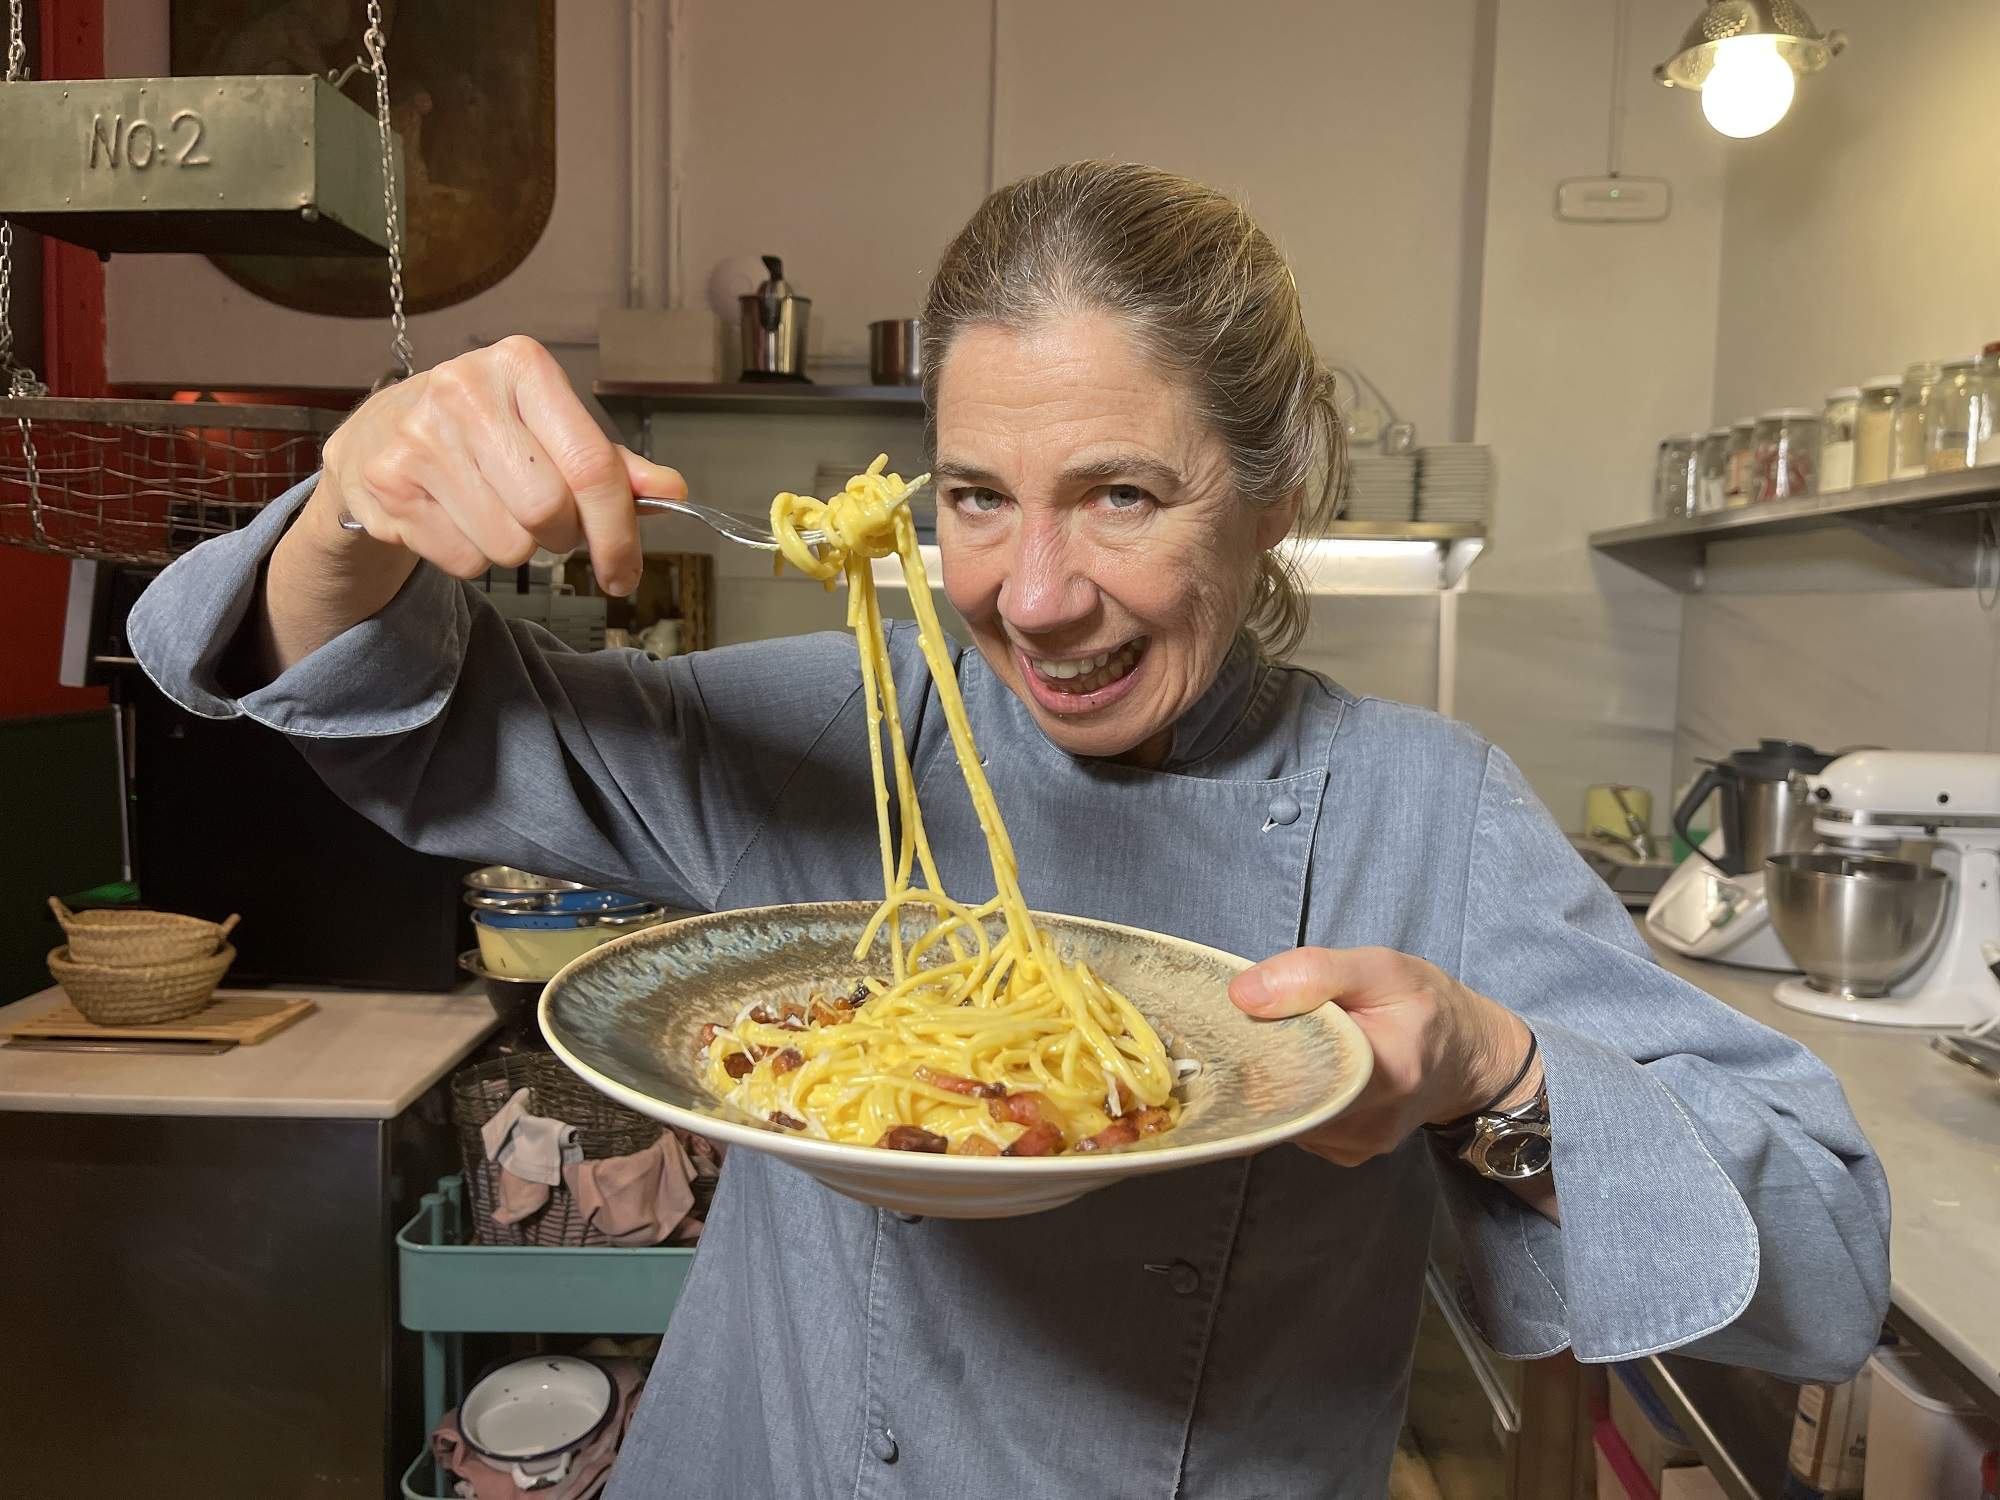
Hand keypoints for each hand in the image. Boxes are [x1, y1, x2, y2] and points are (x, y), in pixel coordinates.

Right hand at [314, 335, 685, 597]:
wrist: (377, 437)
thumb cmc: (481, 432)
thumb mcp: (548, 429)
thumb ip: (611, 464)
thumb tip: (671, 491)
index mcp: (521, 367)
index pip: (591, 466)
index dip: (618, 532)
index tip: (624, 569)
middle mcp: (464, 392)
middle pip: (549, 512)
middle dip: (561, 536)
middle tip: (548, 524)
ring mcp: (419, 439)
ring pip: (509, 545)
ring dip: (516, 548)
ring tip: (494, 511)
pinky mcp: (388, 485)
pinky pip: (465, 561)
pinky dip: (473, 557)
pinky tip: (456, 518)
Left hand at [1229, 946, 1536, 1166]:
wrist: (1468, 1056)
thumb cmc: (1425, 1006)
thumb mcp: (1381, 969)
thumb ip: (1314, 973)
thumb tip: (1243, 995)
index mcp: (1385, 1072)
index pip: (1293, 1066)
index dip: (1259, 1041)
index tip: (1249, 1014)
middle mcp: (1369, 1123)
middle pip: (1281, 1095)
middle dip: (1262, 1059)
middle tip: (1267, 1023)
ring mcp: (1356, 1145)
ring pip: (1285, 1112)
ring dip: (1276, 1077)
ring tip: (1295, 1041)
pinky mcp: (1346, 1152)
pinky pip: (1298, 1123)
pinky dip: (1292, 1094)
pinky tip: (1308, 1068)